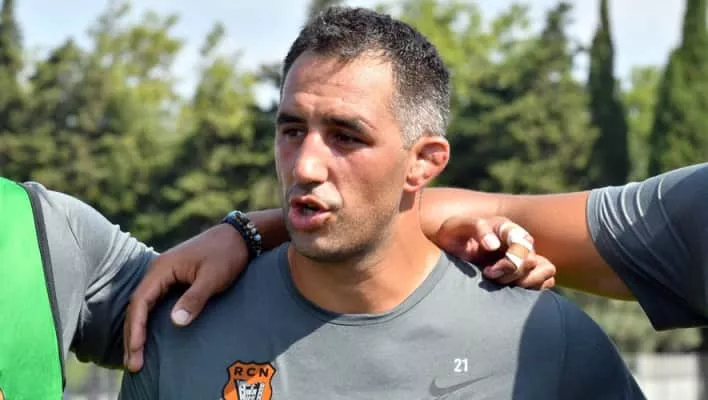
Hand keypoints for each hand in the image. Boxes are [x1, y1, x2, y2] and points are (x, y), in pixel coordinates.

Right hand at [123, 224, 248, 371]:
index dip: (136, 328)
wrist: (238, 237)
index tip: (136, 351)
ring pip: (144, 306)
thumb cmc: (226, 255)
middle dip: (132, 336)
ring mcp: (164, 275)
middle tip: (133, 365)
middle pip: (137, 306)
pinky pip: (154, 303)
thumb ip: (195, 298)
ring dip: (138, 331)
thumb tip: (175, 322)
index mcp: (162, 268)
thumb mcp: (213, 277)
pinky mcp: (173, 280)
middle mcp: (158, 271)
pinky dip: (148, 322)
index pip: (140, 302)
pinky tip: (149, 338)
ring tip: (137, 358)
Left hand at [433, 216, 555, 289]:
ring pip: (546, 271)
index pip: (522, 245)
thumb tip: (494, 245)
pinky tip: (511, 291)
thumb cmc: (454, 234)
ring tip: (501, 284)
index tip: (487, 271)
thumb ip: (477, 228)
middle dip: (511, 274)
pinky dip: (534, 289)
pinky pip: (546, 282)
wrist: (450, 247)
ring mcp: (525, 258)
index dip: (509, 261)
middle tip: (489, 276)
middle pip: (532, 262)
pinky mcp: (526, 273)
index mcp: (507, 229)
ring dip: (526, 282)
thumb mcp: (457, 226)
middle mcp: (520, 242)